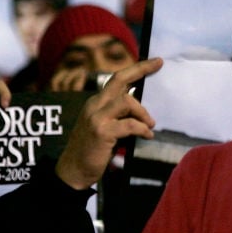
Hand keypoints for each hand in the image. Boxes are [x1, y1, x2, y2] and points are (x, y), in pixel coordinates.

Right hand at [55, 58, 161, 189]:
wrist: (73, 171)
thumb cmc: (92, 150)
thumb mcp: (104, 127)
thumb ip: (118, 115)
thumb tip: (142, 109)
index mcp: (96, 102)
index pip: (116, 79)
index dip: (136, 68)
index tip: (155, 61)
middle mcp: (94, 105)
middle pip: (119, 80)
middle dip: (141, 69)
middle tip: (159, 64)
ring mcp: (96, 118)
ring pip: (126, 101)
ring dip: (143, 112)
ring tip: (150, 124)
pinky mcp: (101, 132)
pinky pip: (129, 125)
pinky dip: (142, 129)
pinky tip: (147, 135)